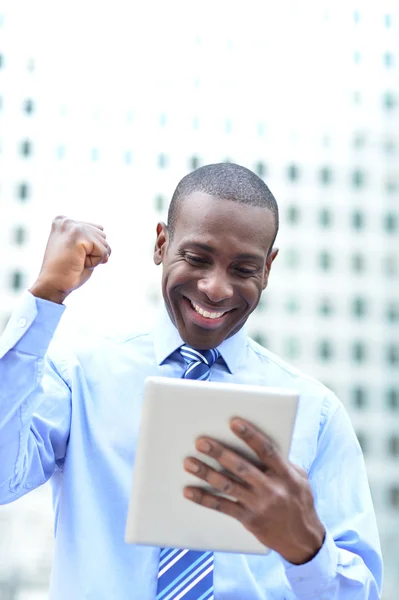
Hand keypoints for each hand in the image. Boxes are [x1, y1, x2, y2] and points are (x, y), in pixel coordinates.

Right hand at [29, 216, 110, 303]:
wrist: (52, 285)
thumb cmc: (66, 273)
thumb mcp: (80, 253)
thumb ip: (93, 243)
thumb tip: (108, 251)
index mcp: (64, 221)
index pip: (96, 230)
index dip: (91, 249)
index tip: (72, 256)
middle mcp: (67, 221)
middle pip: (102, 235)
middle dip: (94, 253)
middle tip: (74, 260)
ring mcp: (72, 226)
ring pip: (104, 243)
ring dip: (94, 258)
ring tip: (76, 262)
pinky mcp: (78, 235)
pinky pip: (103, 251)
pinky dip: (95, 262)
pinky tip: (79, 263)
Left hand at [183, 417, 324, 564]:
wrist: (302, 540)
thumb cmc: (300, 502)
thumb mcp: (300, 479)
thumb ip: (282, 462)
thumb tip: (259, 443)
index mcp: (286, 474)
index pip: (266, 450)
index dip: (250, 435)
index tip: (233, 422)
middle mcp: (271, 488)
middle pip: (241, 467)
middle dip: (219, 453)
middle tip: (201, 442)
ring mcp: (258, 505)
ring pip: (228, 486)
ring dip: (206, 473)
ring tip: (189, 462)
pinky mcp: (248, 519)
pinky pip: (223, 507)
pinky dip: (204, 499)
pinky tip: (190, 491)